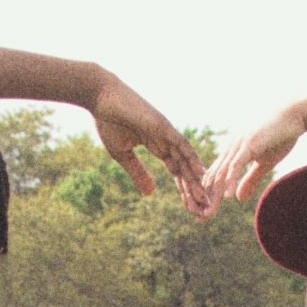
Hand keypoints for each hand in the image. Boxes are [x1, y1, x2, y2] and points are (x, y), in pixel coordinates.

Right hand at [90, 72, 208, 214]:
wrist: (100, 97)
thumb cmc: (108, 121)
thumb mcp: (123, 155)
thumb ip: (137, 173)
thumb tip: (150, 193)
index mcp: (158, 146)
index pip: (176, 171)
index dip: (184, 189)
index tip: (192, 207)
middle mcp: (167, 140)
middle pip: (185, 169)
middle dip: (194, 190)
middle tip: (205, 210)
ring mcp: (166, 132)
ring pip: (186, 160)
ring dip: (196, 180)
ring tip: (206, 199)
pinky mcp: (162, 125)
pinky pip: (181, 144)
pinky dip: (191, 158)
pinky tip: (201, 172)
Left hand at [203, 103, 306, 212]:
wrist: (294, 114)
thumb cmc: (280, 136)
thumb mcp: (264, 164)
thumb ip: (250, 180)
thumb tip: (237, 198)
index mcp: (232, 152)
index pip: (214, 177)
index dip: (209, 195)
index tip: (204, 214)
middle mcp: (230, 148)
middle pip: (213, 177)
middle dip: (206, 199)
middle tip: (200, 219)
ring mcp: (238, 145)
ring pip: (222, 173)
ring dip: (215, 195)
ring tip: (209, 213)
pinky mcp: (249, 144)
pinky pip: (236, 165)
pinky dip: (230, 180)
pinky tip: (227, 196)